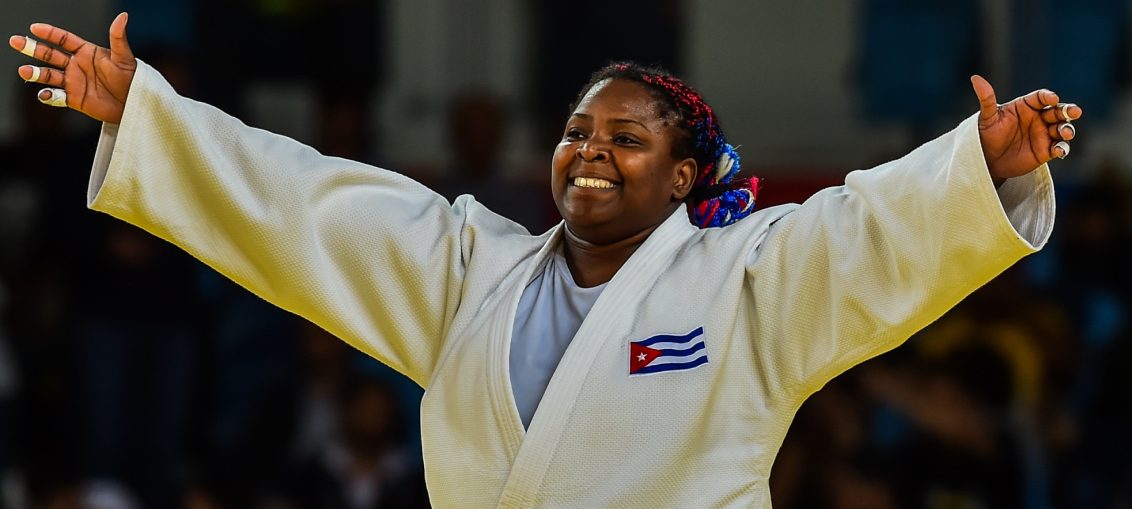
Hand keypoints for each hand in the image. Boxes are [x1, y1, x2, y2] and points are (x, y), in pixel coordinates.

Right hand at [8, 12, 135, 123]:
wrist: (135, 104)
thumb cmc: (133, 79)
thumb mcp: (124, 58)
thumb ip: (118, 38)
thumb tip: (123, 16)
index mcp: (86, 52)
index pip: (64, 39)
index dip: (49, 33)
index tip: (34, 28)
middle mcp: (76, 65)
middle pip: (49, 55)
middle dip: (32, 48)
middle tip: (15, 41)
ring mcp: (73, 82)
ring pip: (48, 75)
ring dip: (36, 73)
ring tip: (25, 71)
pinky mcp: (74, 99)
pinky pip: (55, 96)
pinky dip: (47, 95)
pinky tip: (44, 93)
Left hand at [971, 75, 1081, 179]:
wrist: (986, 159)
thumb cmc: (986, 134)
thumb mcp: (986, 117)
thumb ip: (986, 99)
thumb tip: (975, 78)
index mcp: (1026, 106)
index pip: (1041, 97)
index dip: (1048, 97)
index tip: (1052, 99)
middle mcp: (1038, 118)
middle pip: (1058, 111)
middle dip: (1067, 110)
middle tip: (1074, 111)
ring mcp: (1044, 134)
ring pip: (1062, 128)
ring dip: (1067, 129)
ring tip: (1064, 132)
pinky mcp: (1046, 150)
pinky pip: (1059, 148)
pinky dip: (1062, 148)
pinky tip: (1059, 150)